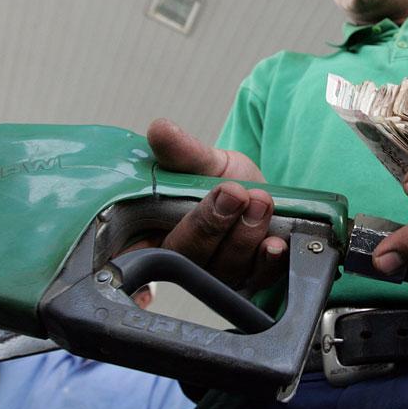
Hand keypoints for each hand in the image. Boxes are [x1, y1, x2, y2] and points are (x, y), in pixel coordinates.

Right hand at [131, 119, 286, 292]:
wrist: (260, 191)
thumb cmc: (221, 180)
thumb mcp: (202, 162)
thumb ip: (182, 152)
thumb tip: (160, 129)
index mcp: (154, 235)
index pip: (133, 256)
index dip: (135, 258)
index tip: (158, 232)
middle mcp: (183, 261)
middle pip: (186, 257)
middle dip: (211, 224)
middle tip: (233, 192)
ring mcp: (217, 274)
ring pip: (225, 267)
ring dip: (245, 232)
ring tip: (259, 199)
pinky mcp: (251, 279)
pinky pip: (258, 277)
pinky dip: (268, 260)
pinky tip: (274, 243)